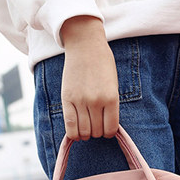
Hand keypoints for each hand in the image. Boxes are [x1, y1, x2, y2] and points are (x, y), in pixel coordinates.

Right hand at [59, 15, 119, 139]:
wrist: (85, 46)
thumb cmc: (102, 65)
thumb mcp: (113, 85)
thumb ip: (110, 106)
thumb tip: (105, 128)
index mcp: (111, 98)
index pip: (110, 129)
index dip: (109, 132)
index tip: (106, 128)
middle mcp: (96, 101)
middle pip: (96, 131)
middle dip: (97, 132)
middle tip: (96, 125)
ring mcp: (80, 101)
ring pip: (83, 131)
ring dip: (86, 133)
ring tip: (86, 126)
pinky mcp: (66, 99)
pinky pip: (69, 126)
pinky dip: (74, 133)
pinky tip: (76, 131)